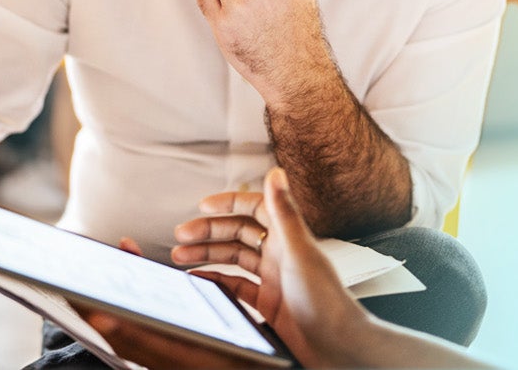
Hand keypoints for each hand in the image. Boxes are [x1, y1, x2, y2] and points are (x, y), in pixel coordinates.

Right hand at [81, 170, 369, 368]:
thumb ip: (284, 212)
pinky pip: (235, 285)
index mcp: (288, 237)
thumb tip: (276, 172)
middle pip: (237, 233)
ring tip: (179, 256)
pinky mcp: (268, 302)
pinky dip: (215, 280)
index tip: (203, 205)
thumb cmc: (325, 301)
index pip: (254, 208)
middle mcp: (280, 254)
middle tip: (181, 234)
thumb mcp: (299, 251)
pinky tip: (199, 279)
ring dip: (206, 254)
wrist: (338, 346)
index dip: (229, 203)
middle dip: (208, 232)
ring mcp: (273, 278)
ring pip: (233, 258)